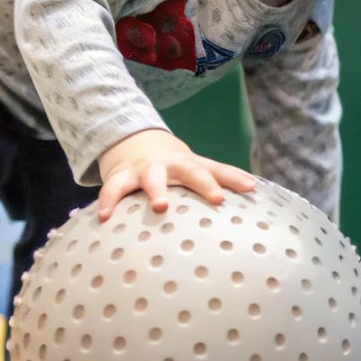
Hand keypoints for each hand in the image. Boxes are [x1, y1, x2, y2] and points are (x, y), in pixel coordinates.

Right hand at [95, 128, 256, 220]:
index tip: (250, 189)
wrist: (134, 142)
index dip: (232, 180)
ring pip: (151, 178)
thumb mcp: (199, 165)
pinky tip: (104, 218)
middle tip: (217, 199)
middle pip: (189, 171)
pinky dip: (108, 202)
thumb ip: (224, 176)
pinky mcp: (121, 176)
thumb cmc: (176, 164)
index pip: (216, 171)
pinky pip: (113, 189)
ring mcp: (145, 170)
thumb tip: (256, 188)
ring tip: (161, 207)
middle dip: (202, 183)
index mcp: (191, 164)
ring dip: (156, 190)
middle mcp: (170, 165)